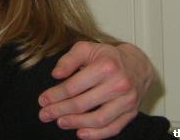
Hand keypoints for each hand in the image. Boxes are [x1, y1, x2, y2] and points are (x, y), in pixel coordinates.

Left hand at [37, 41, 153, 139]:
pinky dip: (96, 135)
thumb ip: (69, 60)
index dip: (55, 95)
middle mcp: (118, 84)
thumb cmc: (107, 56)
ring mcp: (126, 101)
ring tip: (60, 122)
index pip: (74, 86)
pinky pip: (113, 128)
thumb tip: (56, 74)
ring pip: (98, 119)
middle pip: (83, 104)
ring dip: (76, 123)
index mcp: (105, 66)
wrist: (137, 64)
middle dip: (60, 110)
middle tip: (44, 114)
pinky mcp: (131, 113)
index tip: (42, 100)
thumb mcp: (86, 49)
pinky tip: (80, 133)